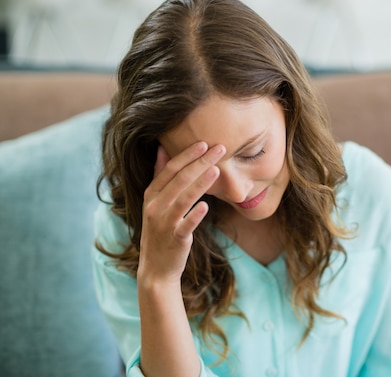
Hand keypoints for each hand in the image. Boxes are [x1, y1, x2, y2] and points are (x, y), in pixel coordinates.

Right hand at [137, 141, 224, 285]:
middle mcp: (155, 207)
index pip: (169, 169)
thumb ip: (159, 177)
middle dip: (200, 162)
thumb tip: (162, 148)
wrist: (156, 267)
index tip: (204, 143)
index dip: (187, 155)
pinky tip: (206, 206)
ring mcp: (163, 224)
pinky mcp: (175, 240)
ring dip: (200, 184)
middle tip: (220, 149)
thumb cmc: (161, 230)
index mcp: (151, 195)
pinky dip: (194, 216)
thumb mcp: (155, 202)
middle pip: (179, 180)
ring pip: (183, 199)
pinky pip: (185, 225)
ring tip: (217, 170)